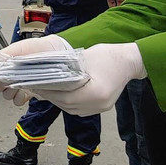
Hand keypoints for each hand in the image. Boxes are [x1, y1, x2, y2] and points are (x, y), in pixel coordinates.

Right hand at [0, 35, 71, 105]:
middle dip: (1, 84)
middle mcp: (12, 72)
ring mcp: (20, 82)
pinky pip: (17, 100)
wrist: (59, 54)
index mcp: (8, 61)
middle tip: (9, 81)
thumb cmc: (42, 48)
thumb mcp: (24, 46)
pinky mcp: (29, 91)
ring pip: (6, 94)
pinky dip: (18, 98)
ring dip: (9, 92)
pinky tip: (24, 93)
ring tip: (17, 88)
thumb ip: (7, 53)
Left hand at [30, 42, 145, 115]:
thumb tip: (47, 73)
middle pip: (68, 105)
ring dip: (58, 100)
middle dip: (50, 96)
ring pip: (72, 109)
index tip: (36, 85)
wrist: (129, 61)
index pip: (65, 97)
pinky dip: (68, 102)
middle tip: (37, 87)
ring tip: (46, 90)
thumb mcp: (85, 58)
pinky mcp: (101, 107)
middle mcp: (98, 104)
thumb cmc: (110, 55)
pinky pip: (79, 109)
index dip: (49, 92)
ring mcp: (100, 108)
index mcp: (96, 93)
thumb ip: (67, 69)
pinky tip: (60, 93)